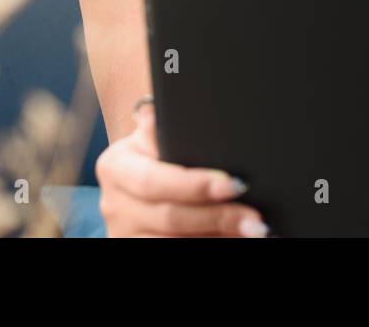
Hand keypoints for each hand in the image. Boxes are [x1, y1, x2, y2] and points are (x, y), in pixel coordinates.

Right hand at [94, 102, 268, 236]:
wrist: (135, 185)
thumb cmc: (154, 155)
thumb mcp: (153, 137)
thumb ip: (160, 125)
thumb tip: (160, 113)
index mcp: (115, 166)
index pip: (154, 180)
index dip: (195, 185)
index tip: (233, 184)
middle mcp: (113, 203)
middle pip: (169, 217)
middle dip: (217, 217)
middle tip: (255, 218)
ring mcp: (122, 233)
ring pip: (171, 243)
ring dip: (217, 237)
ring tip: (252, 232)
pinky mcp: (135, 250)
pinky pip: (171, 254)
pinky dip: (207, 246)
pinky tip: (231, 240)